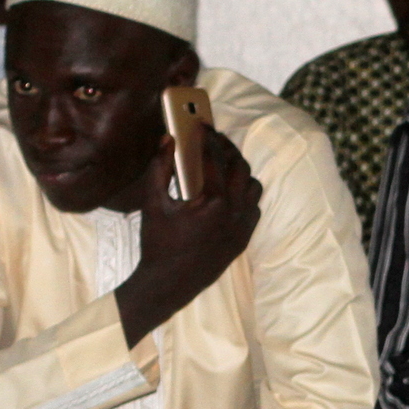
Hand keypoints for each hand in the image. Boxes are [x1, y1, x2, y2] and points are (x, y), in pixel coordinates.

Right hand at [113, 129, 261, 347]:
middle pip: (241, 167)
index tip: (202, 124)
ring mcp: (243, 226)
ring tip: (222, 162)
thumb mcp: (154, 202)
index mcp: (213, 202)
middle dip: (228, 149)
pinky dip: (244, 194)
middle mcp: (235, 212)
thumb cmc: (158, 243)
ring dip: (239, 171)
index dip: (208, 137)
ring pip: (253, 186)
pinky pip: (254, 207)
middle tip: (213, 139)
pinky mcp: (244, 238)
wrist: (169, 283)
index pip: (216, 158)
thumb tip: (167, 139)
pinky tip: (228, 189)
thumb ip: (160, 167)